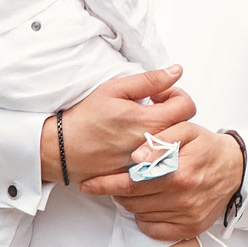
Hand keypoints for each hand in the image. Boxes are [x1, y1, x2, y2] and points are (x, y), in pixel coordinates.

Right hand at [44, 66, 195, 185]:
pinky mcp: (139, 175)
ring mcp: (147, 164)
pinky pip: (158, 161)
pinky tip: (133, 142)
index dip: (177, 95)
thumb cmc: (84, 117)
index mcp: (149, 122)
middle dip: (172, 113)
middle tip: (149, 108)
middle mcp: (153, 146)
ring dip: (163, 132)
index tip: (158, 95)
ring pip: (172, 145)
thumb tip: (177, 70)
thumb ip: (149, 80)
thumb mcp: (114, 90)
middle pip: (183, 127)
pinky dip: (152, 150)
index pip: (187, 107)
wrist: (59, 149)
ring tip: (139, 126)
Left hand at [83, 120, 241, 242]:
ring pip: (140, 215)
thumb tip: (136, 156)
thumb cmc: (205, 147)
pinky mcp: (190, 228)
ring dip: (132, 203)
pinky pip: (153, 229)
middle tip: (120, 181)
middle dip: (118, 192)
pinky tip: (151, 205)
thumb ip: (160, 139)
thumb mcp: (185, 131)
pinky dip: (145, 219)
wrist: (235, 168)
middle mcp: (182, 198)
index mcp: (178, 173)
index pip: (131, 183)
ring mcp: (187, 215)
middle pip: (132, 201)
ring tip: (140, 189)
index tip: (89, 184)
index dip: (106, 184)